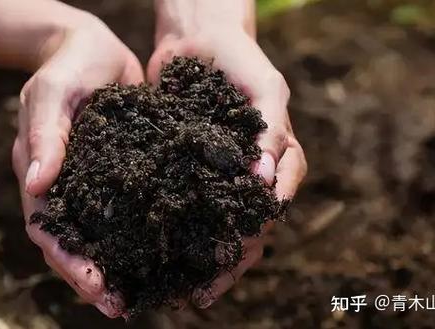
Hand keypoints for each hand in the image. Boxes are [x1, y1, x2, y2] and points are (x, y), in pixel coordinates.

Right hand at [11, 12, 142, 317]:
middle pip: (73, 243)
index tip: (95, 283)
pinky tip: (164, 253)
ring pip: (101, 235)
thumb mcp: (52, 92)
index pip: (47, 228)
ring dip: (118, 266)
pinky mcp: (121, 174)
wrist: (94, 47)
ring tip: (142, 295)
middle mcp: (66, 186)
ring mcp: (94, 183)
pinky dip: (140, 236)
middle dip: (93, 278)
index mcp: (41, 173)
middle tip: (121, 306)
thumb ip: (45, 135)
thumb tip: (38, 185)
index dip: (68, 260)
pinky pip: (128, 211)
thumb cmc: (68, 65)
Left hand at [148, 0, 306, 308]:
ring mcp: (218, 174)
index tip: (224, 269)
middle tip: (195, 293)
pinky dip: (175, 227)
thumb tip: (267, 181)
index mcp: (279, 162)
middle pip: (243, 230)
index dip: (249, 244)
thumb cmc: (241, 60)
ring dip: (199, 257)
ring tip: (176, 286)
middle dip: (222, 264)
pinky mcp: (187, 167)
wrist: (197, 38)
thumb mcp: (267, 88)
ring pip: (214, 225)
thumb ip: (273, 130)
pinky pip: (184, 202)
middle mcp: (250, 176)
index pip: (268, 213)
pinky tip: (155, 250)